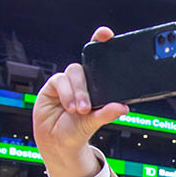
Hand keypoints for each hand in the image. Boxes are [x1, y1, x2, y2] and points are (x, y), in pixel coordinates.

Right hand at [33, 26, 129, 176]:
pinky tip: (68, 107)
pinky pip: (59, 81)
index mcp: (96, 86)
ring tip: (79, 111)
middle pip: (84, 68)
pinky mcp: (52, 86)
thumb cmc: (77, 131)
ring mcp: (67, 83)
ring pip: (73, 73)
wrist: (57, 142)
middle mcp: (82, 82)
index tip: (106, 34)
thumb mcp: (94, 122)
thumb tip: (123, 107)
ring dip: (77, 92)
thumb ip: (106, 113)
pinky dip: (65, 94)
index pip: (99, 61)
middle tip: (88, 107)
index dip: (100, 43)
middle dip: (86, 86)